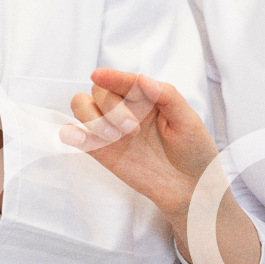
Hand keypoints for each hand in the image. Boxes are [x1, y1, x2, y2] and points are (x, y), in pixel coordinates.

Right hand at [61, 69, 217, 215]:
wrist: (189, 188)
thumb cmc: (193, 149)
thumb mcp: (188, 120)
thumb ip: (167, 96)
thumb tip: (141, 78)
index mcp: (146, 96)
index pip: (124, 80)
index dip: (112, 76)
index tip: (99, 75)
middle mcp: (125, 108)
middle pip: (99, 91)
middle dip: (111, 106)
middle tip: (132, 128)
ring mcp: (111, 129)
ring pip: (82, 106)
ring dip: (91, 116)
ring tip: (113, 137)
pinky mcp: (100, 151)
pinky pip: (74, 135)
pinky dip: (70, 132)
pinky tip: (80, 137)